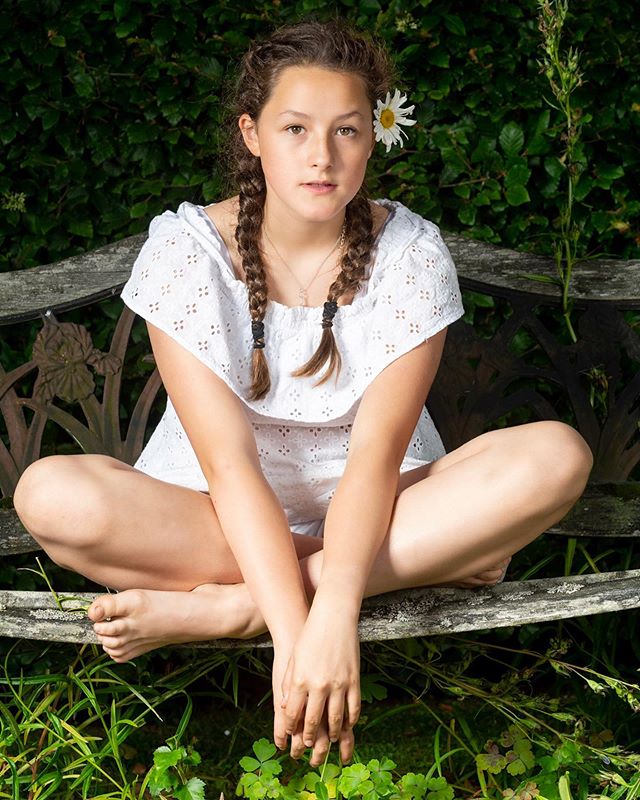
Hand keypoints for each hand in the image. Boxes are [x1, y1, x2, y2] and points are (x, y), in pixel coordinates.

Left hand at [276, 610, 360, 759]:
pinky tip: (349, 724)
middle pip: (313, 721)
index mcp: (300, 680)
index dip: (291, 728)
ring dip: (333, 733)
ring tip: (331, 739)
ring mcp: (338, 683)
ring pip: (336, 719)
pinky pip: (354, 707)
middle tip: (311, 745)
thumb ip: (290, 685)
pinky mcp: (354, 679)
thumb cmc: (310, 636)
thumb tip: (287, 708)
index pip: (292, 714)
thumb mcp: (294, 660)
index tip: (290, 736)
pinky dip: (351, 719)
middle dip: (311, 736)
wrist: (333, 617)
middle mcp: (318, 685)